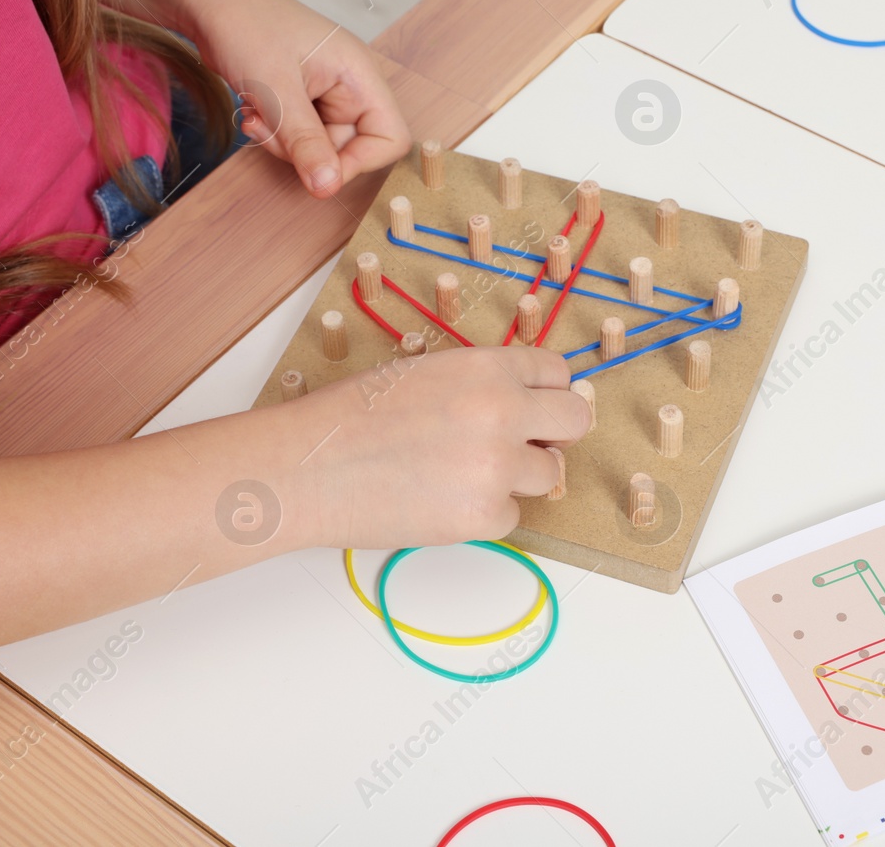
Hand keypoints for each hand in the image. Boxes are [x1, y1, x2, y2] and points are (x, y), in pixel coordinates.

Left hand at [189, 0, 411, 197]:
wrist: (210, 0)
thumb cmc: (246, 25)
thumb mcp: (277, 90)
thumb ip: (305, 142)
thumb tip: (328, 188)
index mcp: (360, 75)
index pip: (390, 138)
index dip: (360, 162)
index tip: (319, 170)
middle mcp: (350, 86)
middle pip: (349, 149)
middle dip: (304, 151)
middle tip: (269, 128)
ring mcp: (326, 93)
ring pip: (318, 148)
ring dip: (283, 143)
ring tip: (257, 115)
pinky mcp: (303, 99)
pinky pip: (298, 137)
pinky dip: (275, 133)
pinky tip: (254, 111)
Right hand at [281, 347, 592, 548]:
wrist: (308, 467)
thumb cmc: (350, 417)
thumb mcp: (423, 372)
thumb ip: (478, 384)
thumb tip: (522, 403)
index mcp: (486, 367)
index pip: (556, 371)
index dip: (545, 392)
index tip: (536, 407)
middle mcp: (502, 411)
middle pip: (576, 420)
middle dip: (555, 433)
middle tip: (526, 444)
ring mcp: (497, 466)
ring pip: (548, 474)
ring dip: (516, 477)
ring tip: (461, 474)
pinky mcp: (484, 515)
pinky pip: (510, 517)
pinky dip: (483, 514)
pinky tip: (439, 501)